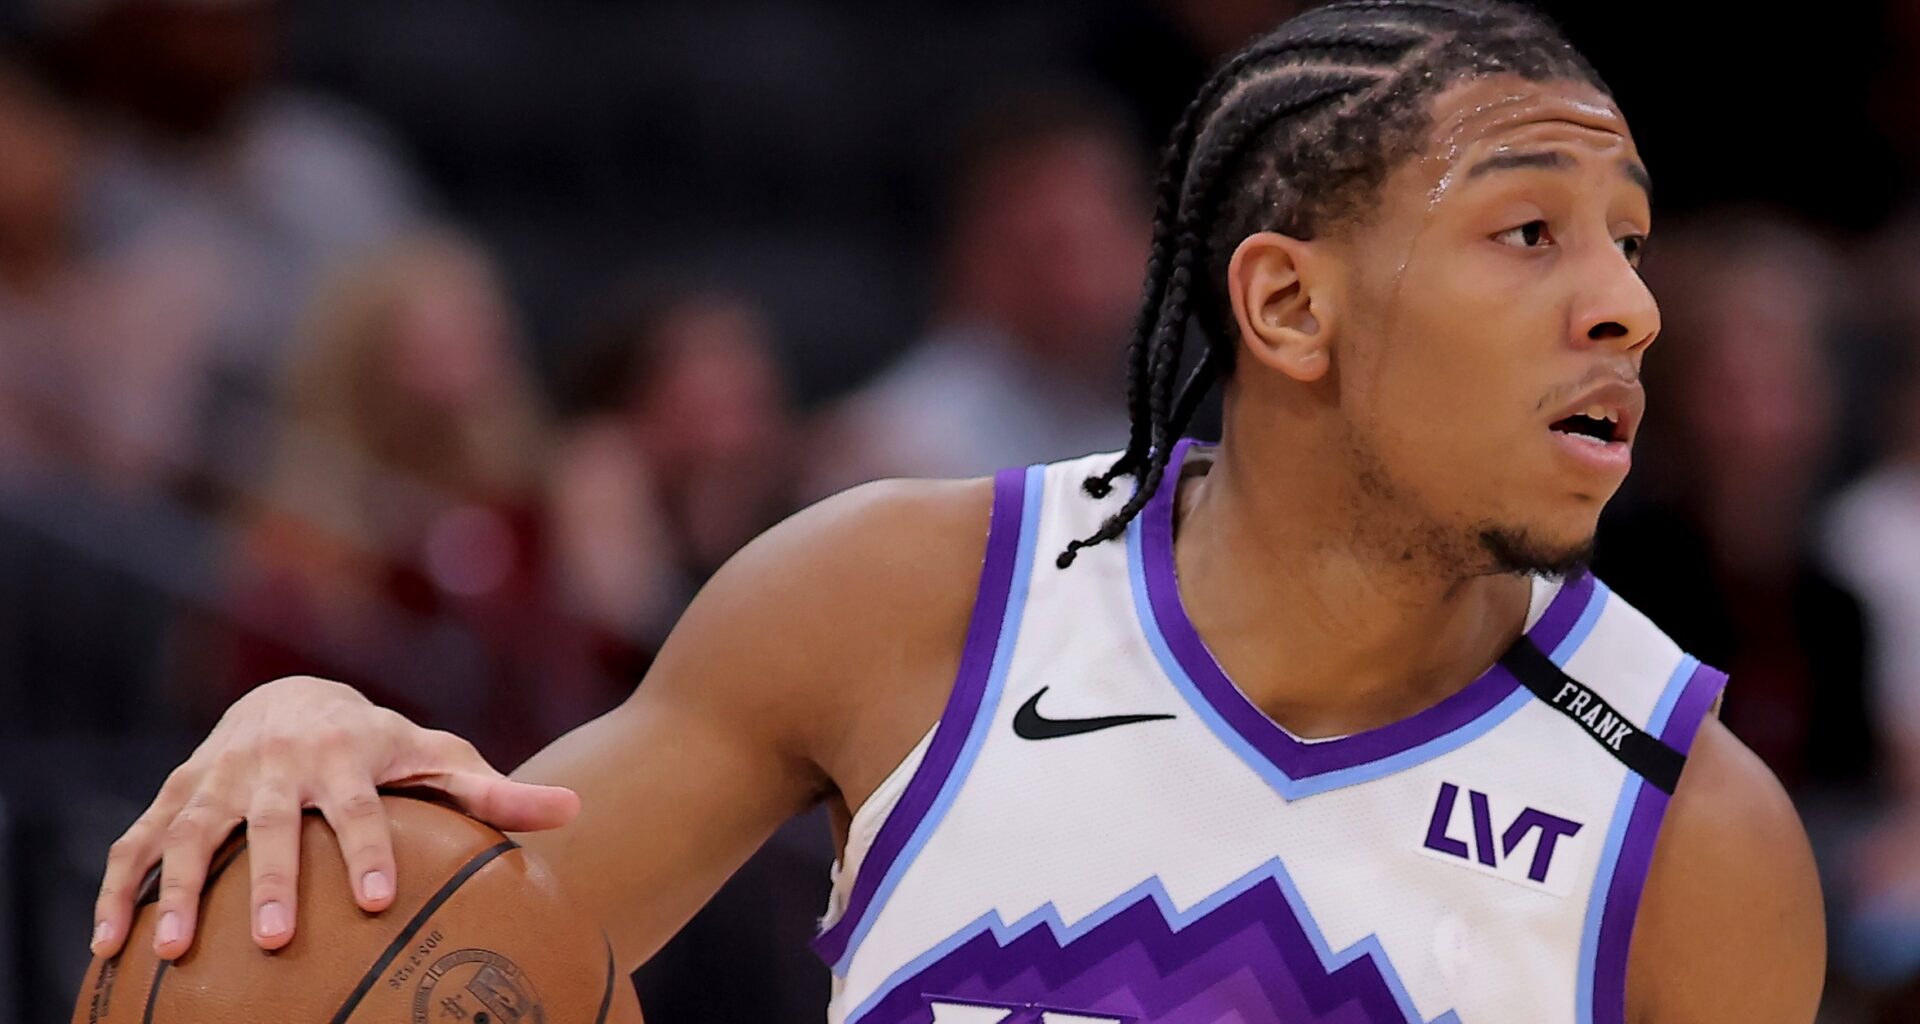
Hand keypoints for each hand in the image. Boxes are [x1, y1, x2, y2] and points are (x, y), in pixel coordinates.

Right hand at [89, 676, 580, 959]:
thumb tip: (571, 811)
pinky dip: (120, 891)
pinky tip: (110, 948)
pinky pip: (137, 844)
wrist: (292, 698)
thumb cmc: (379, 746)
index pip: (359, 807)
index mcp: (345, 757)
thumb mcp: (435, 758)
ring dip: (181, 890)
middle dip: (274, 880)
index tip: (377, 899)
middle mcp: (277, 766)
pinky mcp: (173, 797)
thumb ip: (496, 792)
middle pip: (273, 824)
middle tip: (278, 940)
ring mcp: (217, 780)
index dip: (366, 850)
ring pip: (192, 834)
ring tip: (175, 948)